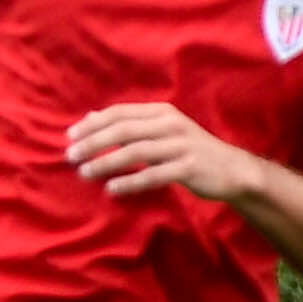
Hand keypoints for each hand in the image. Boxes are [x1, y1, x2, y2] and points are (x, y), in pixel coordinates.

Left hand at [65, 100, 267, 203]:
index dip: (92, 124)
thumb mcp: (160, 132)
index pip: (119, 113)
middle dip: (93, 143)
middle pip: (123, 131)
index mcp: (161, 112)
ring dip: (106, 163)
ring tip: (85, 173)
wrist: (233, 170)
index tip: (69, 136)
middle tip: (70, 156)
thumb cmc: (189, 151)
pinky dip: (130, 182)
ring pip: (136, 152)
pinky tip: (112, 189)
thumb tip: (90, 117)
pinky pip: (154, 174)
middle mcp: (171, 124)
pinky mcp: (189, 167)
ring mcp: (182, 145)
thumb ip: (128, 125)